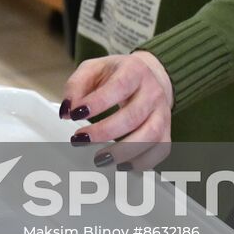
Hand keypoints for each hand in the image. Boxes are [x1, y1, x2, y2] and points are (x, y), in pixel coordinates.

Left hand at [60, 52, 173, 167]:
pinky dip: (143, 162)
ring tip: (100, 158)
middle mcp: (152, 92)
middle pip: (133, 116)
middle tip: (81, 140)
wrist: (149, 74)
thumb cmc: (119, 73)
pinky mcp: (166, 130)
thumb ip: (76, 85)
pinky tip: (122, 165)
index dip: (98, 103)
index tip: (76, 114)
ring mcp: (162, 112)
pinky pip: (161, 150)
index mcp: (135, 70)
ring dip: (124, 152)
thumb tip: (67, 109)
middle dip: (105, 132)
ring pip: (151, 136)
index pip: (119, 86)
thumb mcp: (94, 69)